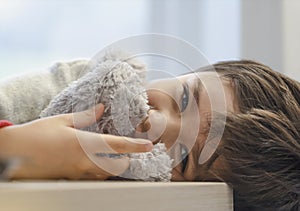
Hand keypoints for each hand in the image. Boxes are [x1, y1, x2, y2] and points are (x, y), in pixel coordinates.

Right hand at [0, 104, 152, 179]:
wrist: (13, 154)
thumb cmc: (36, 134)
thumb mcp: (62, 120)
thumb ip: (86, 116)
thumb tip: (101, 108)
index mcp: (83, 143)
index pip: (117, 145)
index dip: (135, 146)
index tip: (149, 146)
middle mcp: (84, 161)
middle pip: (116, 166)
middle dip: (125, 160)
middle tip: (127, 151)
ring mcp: (77, 172)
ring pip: (105, 174)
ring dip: (113, 166)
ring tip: (114, 155)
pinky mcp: (70, 177)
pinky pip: (92, 177)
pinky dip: (99, 170)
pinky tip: (94, 160)